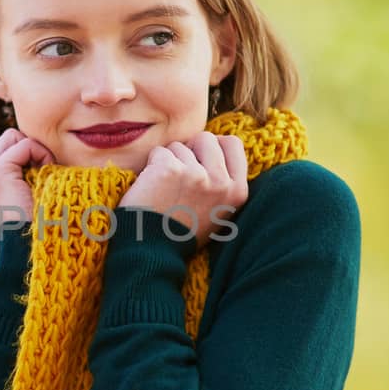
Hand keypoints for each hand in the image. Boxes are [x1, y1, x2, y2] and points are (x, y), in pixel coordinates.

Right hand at [0, 128, 56, 237]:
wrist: (32, 250)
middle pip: (3, 141)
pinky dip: (41, 154)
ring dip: (34, 151)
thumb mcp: (20, 204)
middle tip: (44, 170)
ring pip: (12, 138)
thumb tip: (33, 155)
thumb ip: (17, 181)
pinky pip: (24, 145)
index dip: (24, 158)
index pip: (0, 154)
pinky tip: (48, 171)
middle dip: (27, 149)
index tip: (40, 176)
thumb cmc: (36, 231)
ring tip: (45, 174)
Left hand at [118, 132, 248, 248]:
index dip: (214, 145)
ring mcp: (196, 174)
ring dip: (168, 161)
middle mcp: (220, 182)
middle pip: (205, 138)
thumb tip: (217, 146)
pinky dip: (151, 166)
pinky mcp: (169, 170)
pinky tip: (152, 188)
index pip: (233, 143)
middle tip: (179, 175)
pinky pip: (159, 152)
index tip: (200, 158)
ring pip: (179, 146)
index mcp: (237, 192)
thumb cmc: (181, 232)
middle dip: (190, 149)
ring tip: (165, 190)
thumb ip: (223, 182)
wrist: (152, 251)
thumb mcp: (218, 212)